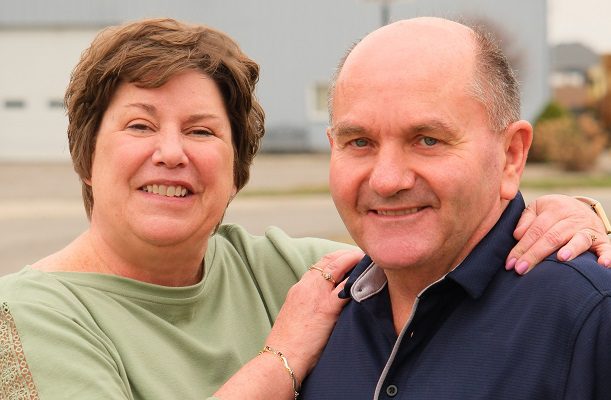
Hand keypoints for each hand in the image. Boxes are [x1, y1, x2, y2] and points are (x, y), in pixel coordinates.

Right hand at [264, 249, 363, 380]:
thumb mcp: (295, 316)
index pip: (319, 264)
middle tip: (362, 255)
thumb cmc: (289, 344)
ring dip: (354, 260)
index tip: (349, 258)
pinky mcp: (326, 309)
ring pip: (338, 266)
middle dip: (347, 254)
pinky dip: (357, 280)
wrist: (281, 358)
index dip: (336, 258)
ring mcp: (316, 295)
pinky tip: (368, 278)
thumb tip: (325, 306)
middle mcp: (307, 286)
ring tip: (368, 262)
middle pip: (329, 259)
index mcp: (299, 288)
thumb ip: (309, 305)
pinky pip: (345, 288)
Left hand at [506, 194, 610, 273]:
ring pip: (578, 239)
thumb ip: (526, 220)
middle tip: (521, 269)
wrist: (580, 207)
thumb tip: (517, 235)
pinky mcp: (601, 240)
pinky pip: (606, 248)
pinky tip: (603, 265)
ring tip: (562, 259)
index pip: (535, 230)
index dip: (521, 247)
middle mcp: (572, 218)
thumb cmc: (552, 213)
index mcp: (554, 209)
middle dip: (535, 254)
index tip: (510, 263)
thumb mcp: (537, 209)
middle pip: (552, 237)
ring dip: (571, 249)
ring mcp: (588, 229)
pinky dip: (607, 256)